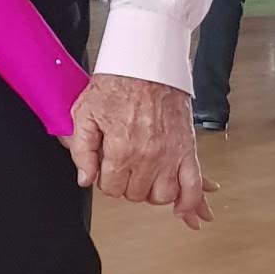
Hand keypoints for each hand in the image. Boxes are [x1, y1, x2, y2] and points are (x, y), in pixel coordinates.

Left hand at [67, 75, 215, 230]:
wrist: (148, 65)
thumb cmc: (116, 85)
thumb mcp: (84, 114)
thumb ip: (81, 150)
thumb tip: (85, 179)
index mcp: (121, 149)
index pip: (111, 188)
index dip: (105, 179)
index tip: (107, 167)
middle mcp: (148, 156)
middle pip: (135, 194)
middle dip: (126, 183)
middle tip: (124, 165)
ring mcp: (170, 155)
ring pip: (162, 196)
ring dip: (152, 191)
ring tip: (144, 176)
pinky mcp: (187, 150)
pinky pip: (193, 185)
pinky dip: (190, 201)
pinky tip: (182, 208)